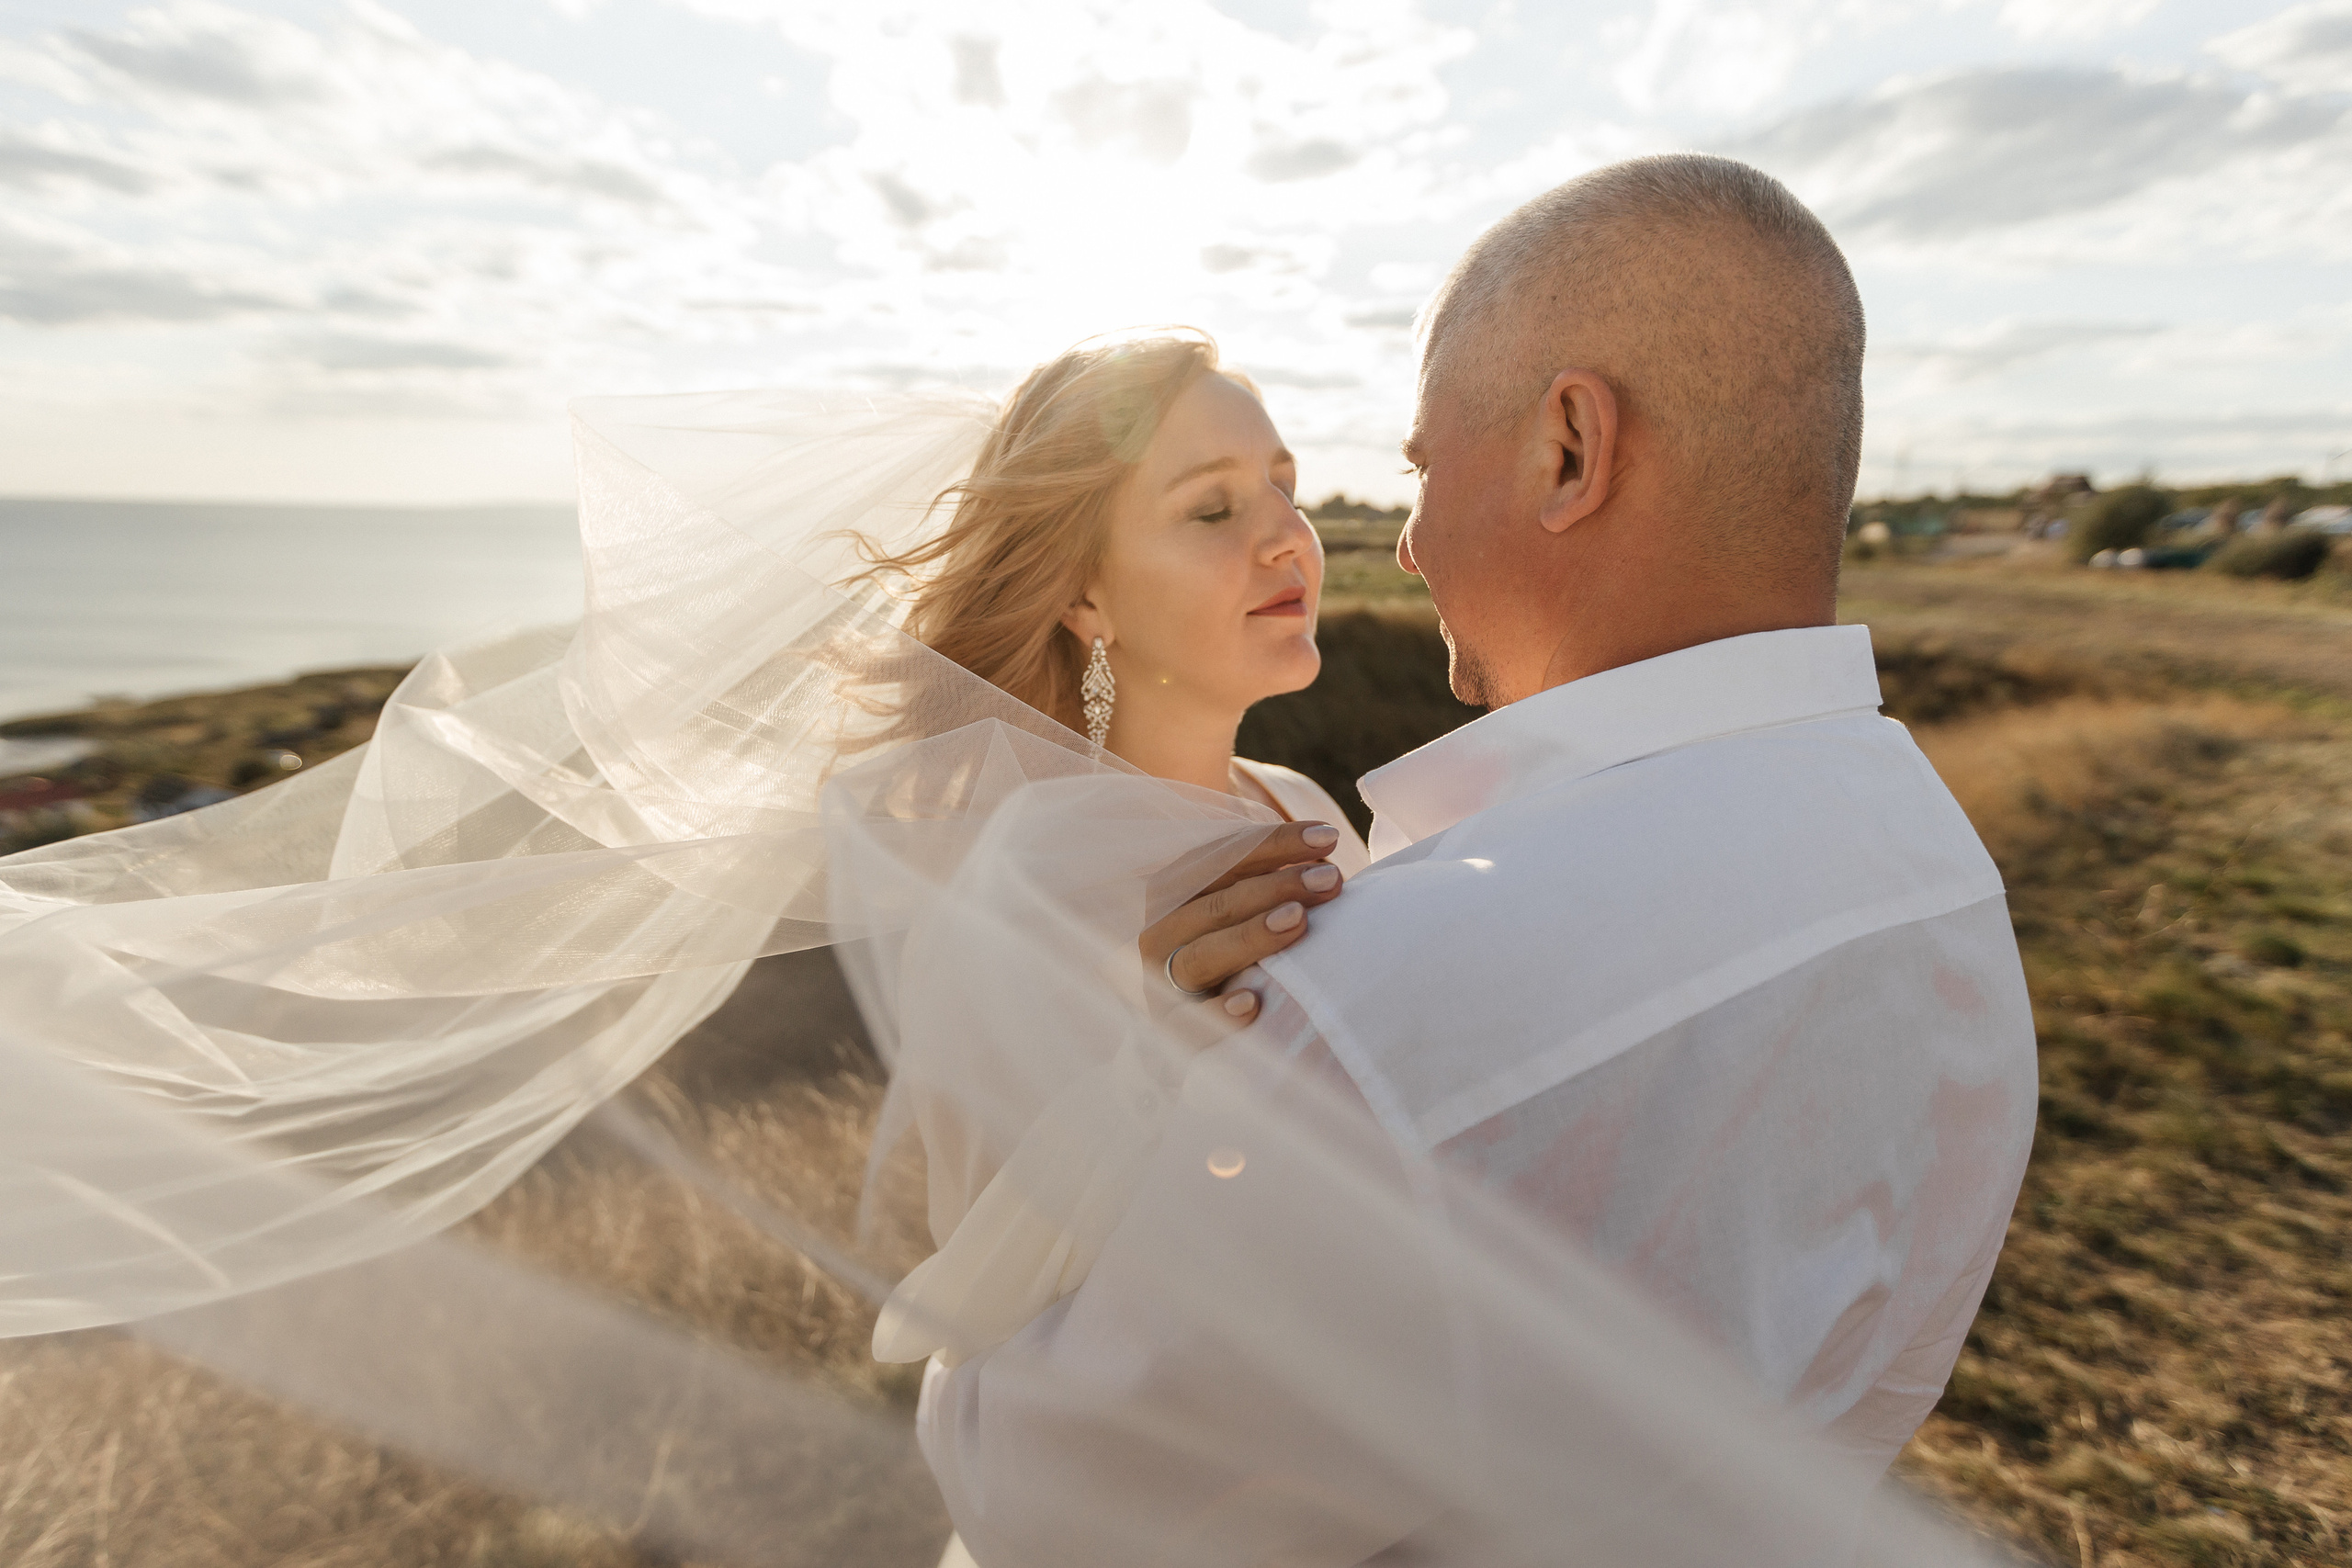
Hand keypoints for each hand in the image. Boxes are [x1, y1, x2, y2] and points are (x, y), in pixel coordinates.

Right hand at [1140, 820, 1346, 1029]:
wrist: (1202, 1036)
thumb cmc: (1238, 959)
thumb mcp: (1246, 913)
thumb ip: (1270, 883)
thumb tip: (1324, 853)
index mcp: (1175, 892)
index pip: (1223, 859)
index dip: (1274, 844)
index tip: (1328, 837)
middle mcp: (1162, 932)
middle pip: (1217, 904)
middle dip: (1276, 886)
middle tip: (1330, 878)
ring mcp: (1162, 982)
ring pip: (1202, 955)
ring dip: (1250, 936)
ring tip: (1299, 920)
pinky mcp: (1171, 1031)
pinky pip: (1191, 1022)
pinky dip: (1218, 1012)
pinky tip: (1251, 1003)